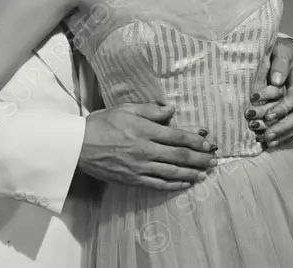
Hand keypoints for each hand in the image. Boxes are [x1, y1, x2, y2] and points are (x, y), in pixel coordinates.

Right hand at [78, 103, 218, 190]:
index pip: (177, 137)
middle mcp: (145, 151)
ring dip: (192, 173)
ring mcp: (140, 168)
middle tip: (214, 159)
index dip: (196, 141)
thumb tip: (171, 110)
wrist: (78, 147)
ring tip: (205, 173)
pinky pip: (158, 184)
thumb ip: (150, 110)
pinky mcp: (133, 180)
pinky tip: (184, 183)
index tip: (209, 143)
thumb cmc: (101, 124)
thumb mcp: (125, 109)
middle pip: (180, 156)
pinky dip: (174, 184)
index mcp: (144, 130)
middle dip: (200, 158)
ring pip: (172, 172)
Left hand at [246, 36, 292, 147]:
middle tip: (263, 132)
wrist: (291, 56)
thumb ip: (280, 63)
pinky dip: (282, 137)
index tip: (268, 115)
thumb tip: (277, 81)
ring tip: (263, 139)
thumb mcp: (282, 49)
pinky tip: (268, 143)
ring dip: (280, 134)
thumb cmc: (283, 51)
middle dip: (281, 126)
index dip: (282, 108)